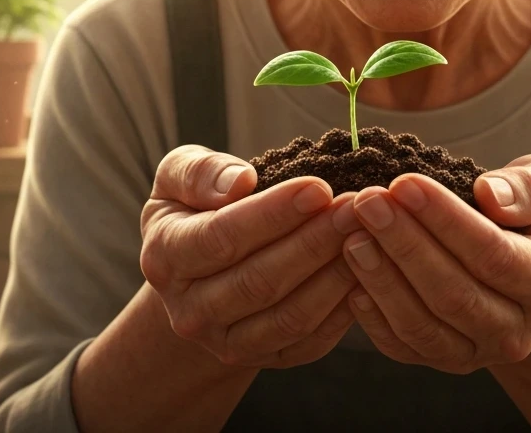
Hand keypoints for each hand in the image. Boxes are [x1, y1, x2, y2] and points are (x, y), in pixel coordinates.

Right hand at [141, 145, 364, 368]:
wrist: (198, 273)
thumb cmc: (195, 209)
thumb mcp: (179, 178)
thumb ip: (199, 171)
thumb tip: (239, 182)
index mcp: (164, 257)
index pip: (220, 238)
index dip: (273, 214)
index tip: (318, 187)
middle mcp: (190, 311)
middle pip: (259, 280)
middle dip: (313, 241)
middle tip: (355, 208)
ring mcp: (226, 343)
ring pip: (289, 316)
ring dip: (334, 275)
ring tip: (366, 234)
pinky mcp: (265, 358)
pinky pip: (309, 341)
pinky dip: (342, 309)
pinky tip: (366, 271)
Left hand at [339, 154, 530, 373]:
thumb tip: (490, 194)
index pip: (492, 253)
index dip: (445, 219)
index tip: (404, 183)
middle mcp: (518, 329)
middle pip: (453, 293)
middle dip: (404, 244)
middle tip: (366, 202)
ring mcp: (480, 351)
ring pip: (423, 325)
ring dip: (382, 279)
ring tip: (351, 235)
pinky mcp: (445, 361)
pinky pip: (403, 346)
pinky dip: (373, 315)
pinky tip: (351, 274)